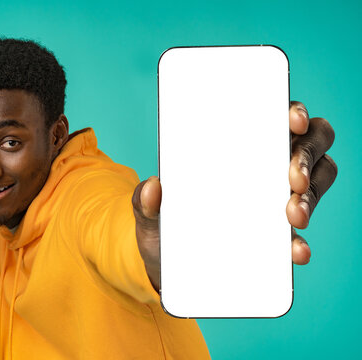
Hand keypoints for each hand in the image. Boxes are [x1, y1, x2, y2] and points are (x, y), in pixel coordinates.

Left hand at [133, 101, 337, 289]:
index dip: (293, 112)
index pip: (274, 116)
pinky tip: (295, 251)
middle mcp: (263, 165)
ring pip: (315, 182)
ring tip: (293, 216)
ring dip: (311, 196)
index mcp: (235, 147)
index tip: (291, 121)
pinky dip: (300, 242)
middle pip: (309, 144)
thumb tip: (154, 187)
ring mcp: (274, 199)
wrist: (165, 265)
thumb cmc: (163, 225)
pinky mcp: (275, 236)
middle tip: (291, 179)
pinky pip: (299, 234)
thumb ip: (145, 200)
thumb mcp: (149, 210)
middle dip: (305, 157)